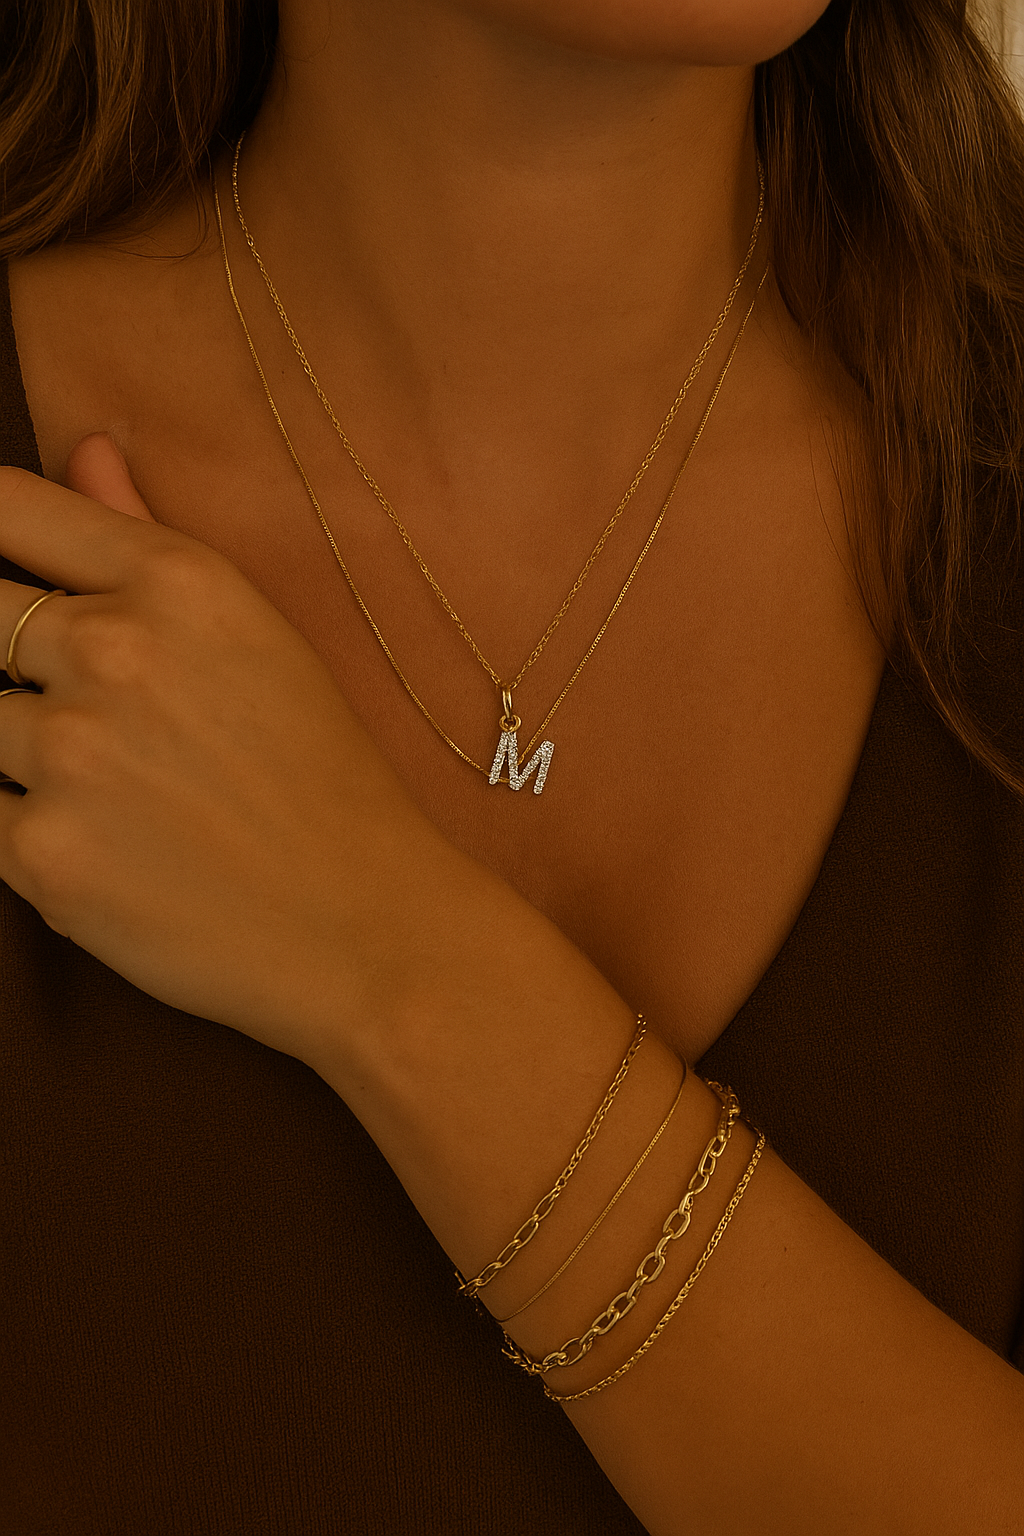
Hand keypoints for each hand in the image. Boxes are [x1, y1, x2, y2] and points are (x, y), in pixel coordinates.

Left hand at [0, 437, 443, 1060]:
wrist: (365, 923)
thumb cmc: (325, 777)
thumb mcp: (258, 633)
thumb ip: (146, 536)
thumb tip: (84, 451)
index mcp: (176, 580)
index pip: (8, 507)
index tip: (5, 574)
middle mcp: (113, 649)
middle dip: (9, 654)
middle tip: (90, 711)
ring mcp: (68, 753)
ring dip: (23, 748)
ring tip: (116, 787)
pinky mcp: (39, 854)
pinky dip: (29, 823)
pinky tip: (108, 841)